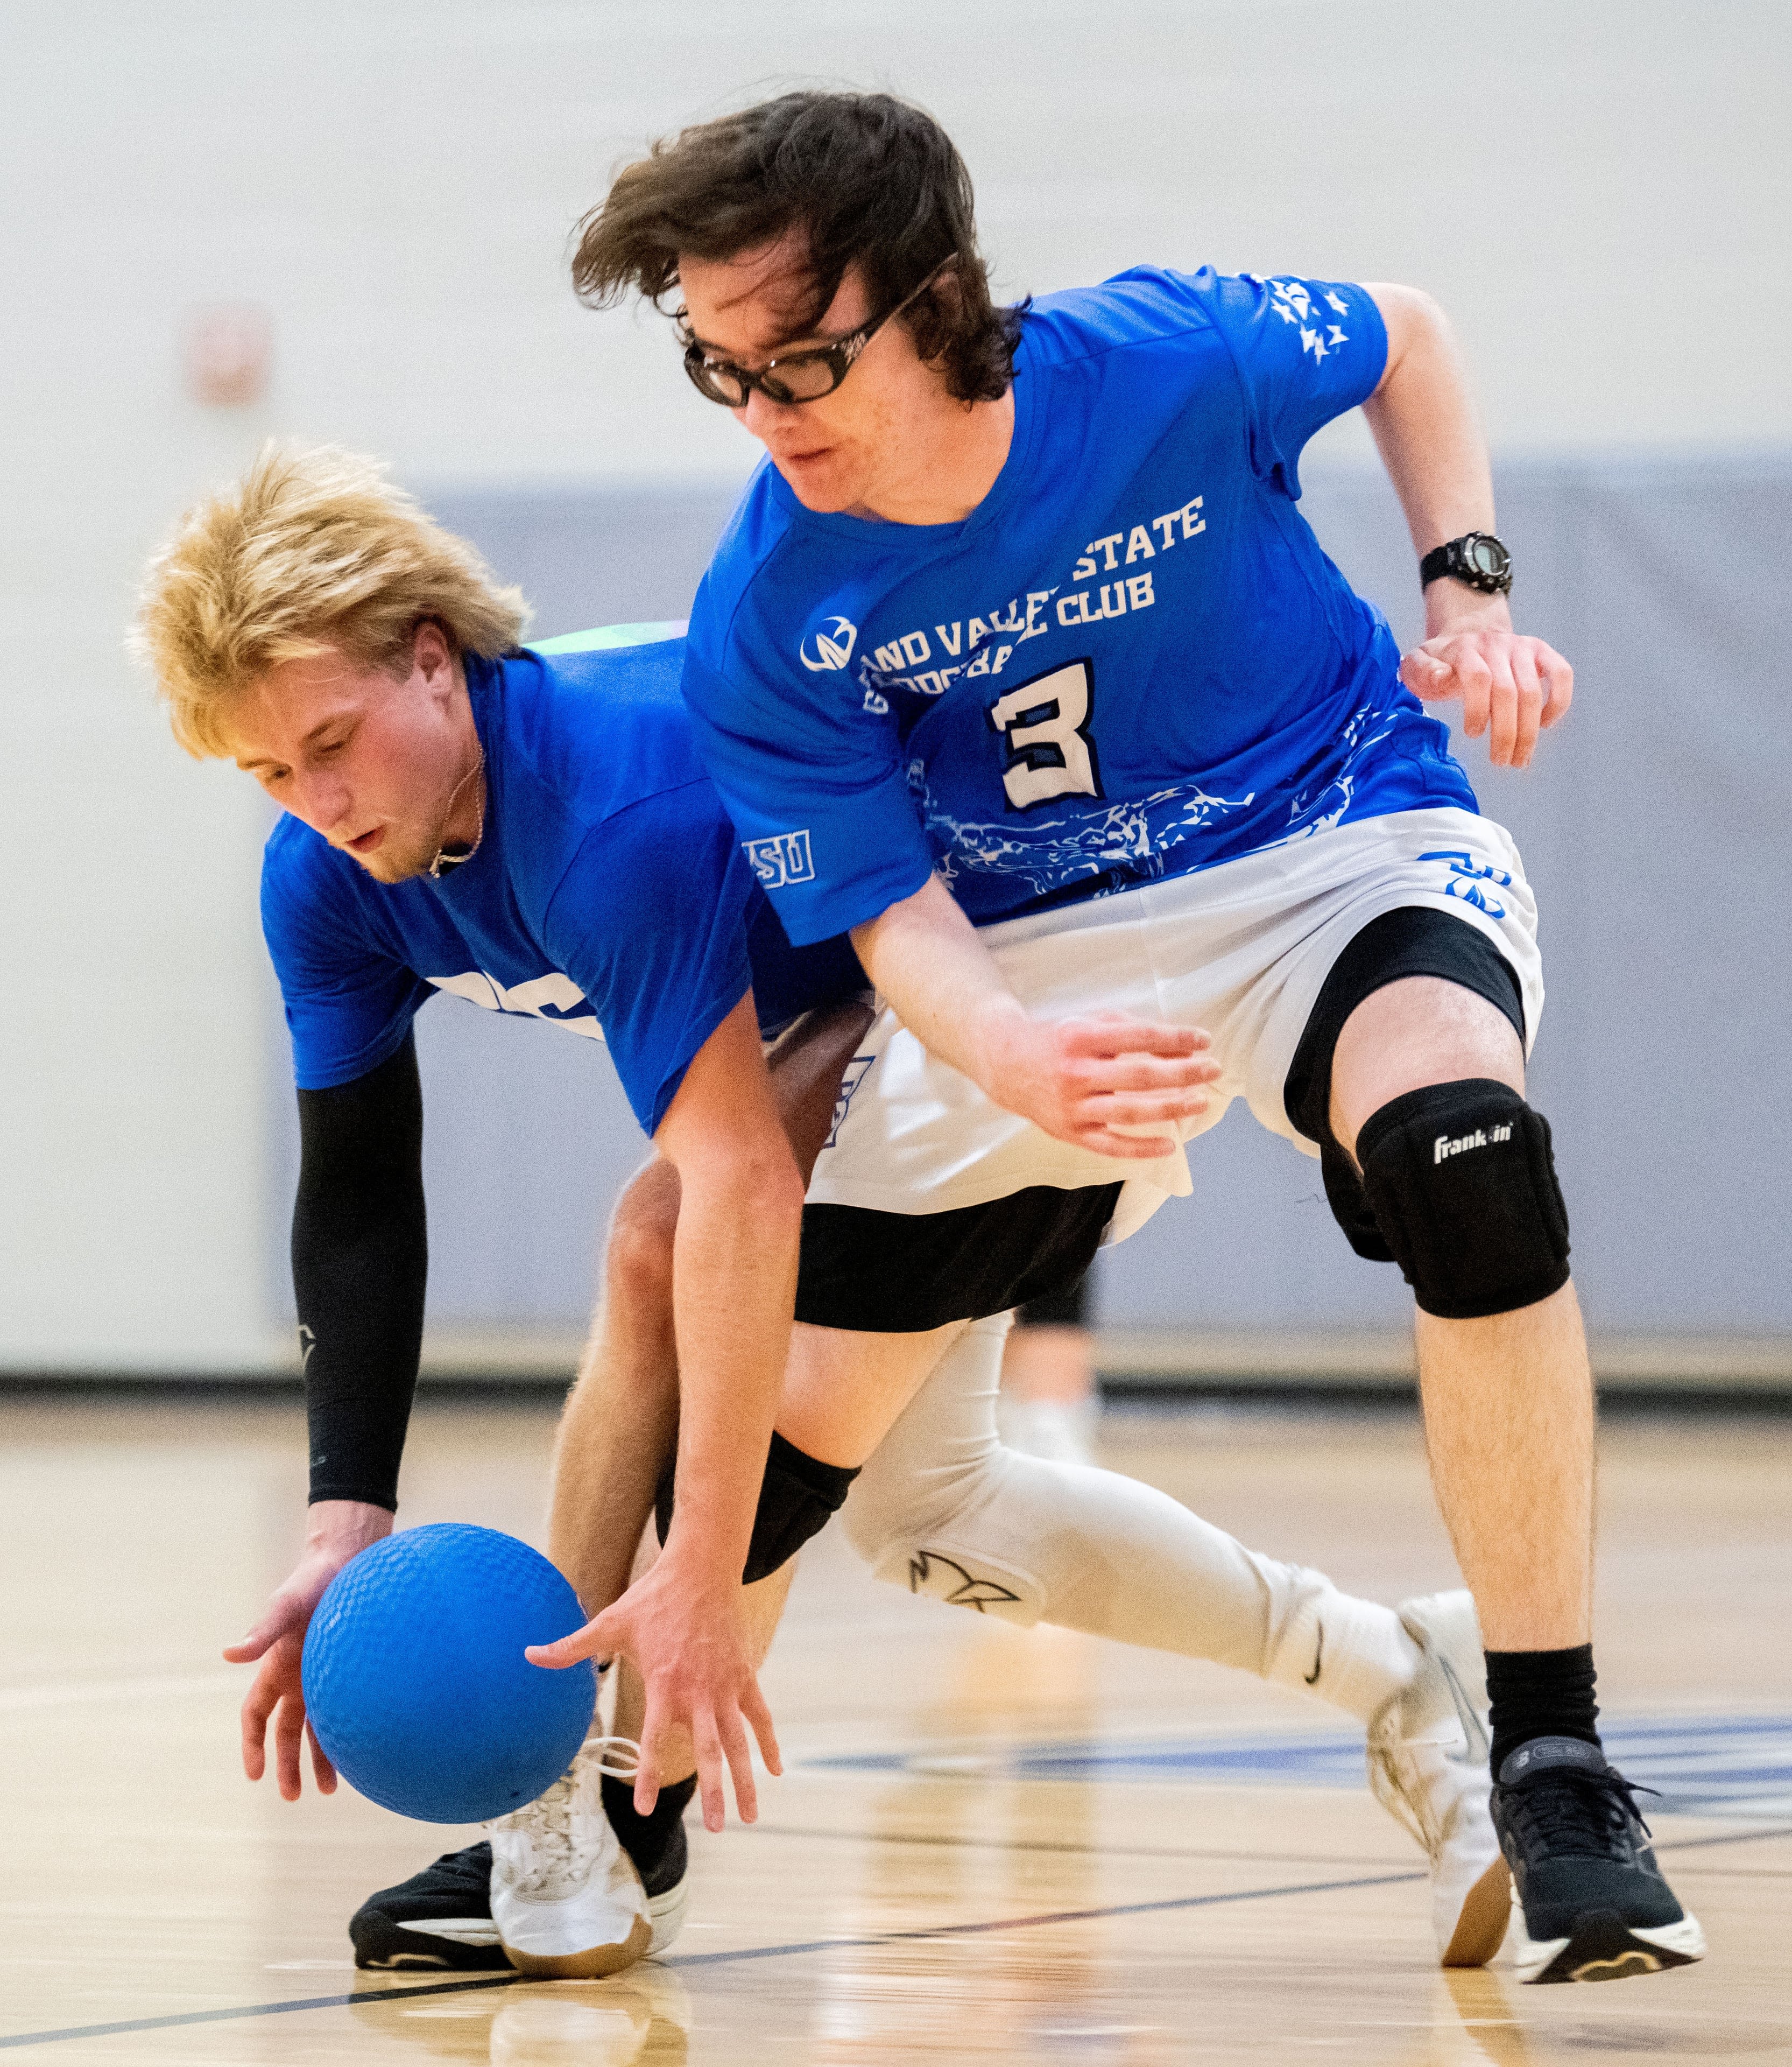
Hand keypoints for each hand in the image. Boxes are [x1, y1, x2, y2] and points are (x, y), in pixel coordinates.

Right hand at [224, 1501, 389, 1800]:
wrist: (353, 1559)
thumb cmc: (316, 1579)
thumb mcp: (289, 1604)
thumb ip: (263, 1630)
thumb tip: (228, 1653)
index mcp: (276, 1665)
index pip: (255, 1714)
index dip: (252, 1744)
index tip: (254, 1774)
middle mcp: (297, 1676)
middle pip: (285, 1730)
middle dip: (285, 1765)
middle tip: (292, 1797)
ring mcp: (324, 1675)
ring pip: (316, 1727)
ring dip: (319, 1759)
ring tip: (329, 1791)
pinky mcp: (350, 1671)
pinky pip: (347, 1710)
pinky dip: (349, 1733)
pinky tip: (361, 1753)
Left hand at [526, 1545, 778, 1834]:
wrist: (701, 1569)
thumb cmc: (653, 1598)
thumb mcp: (610, 1622)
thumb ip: (571, 1646)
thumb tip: (528, 1654)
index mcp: (664, 1684)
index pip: (653, 1739)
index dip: (646, 1774)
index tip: (641, 1808)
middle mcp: (698, 1691)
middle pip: (708, 1750)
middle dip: (715, 1791)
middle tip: (716, 1828)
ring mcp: (726, 1684)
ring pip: (738, 1741)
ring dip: (745, 1778)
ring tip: (750, 1816)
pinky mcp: (745, 1674)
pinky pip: (760, 1715)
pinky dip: (769, 1742)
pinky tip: (775, 1769)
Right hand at [976, 1008, 1219, 1158]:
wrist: (1006, 1065)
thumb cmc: (1059, 1040)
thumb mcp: (1089, 1023)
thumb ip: (1129, 1031)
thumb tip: (1175, 1048)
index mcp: (1080, 1037)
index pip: (1139, 1037)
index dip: (1176, 1039)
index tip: (1204, 1040)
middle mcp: (1075, 1073)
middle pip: (1140, 1076)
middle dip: (1183, 1073)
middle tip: (1213, 1070)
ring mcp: (1072, 1106)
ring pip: (1130, 1113)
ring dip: (1171, 1108)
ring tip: (1201, 1102)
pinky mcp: (1069, 1132)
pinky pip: (1110, 1146)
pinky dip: (1142, 1148)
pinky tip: (1171, 1145)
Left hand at [1400, 618, 1572, 769]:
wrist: (1465, 636)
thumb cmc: (1440, 661)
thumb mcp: (1418, 664)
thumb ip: (1423, 671)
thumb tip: (1441, 677)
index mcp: (1464, 649)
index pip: (1478, 678)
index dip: (1477, 709)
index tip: (1473, 734)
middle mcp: (1496, 644)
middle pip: (1508, 692)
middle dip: (1506, 733)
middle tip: (1501, 761)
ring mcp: (1522, 646)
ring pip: (1533, 691)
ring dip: (1529, 730)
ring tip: (1519, 758)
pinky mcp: (1542, 651)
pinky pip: (1561, 673)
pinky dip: (1558, 702)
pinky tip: (1545, 725)